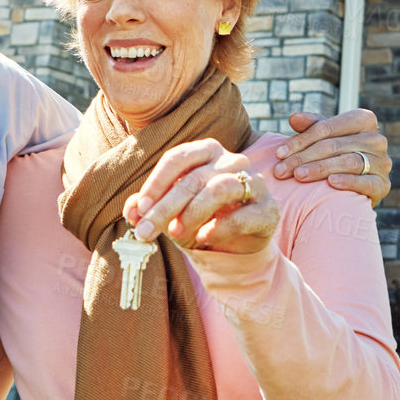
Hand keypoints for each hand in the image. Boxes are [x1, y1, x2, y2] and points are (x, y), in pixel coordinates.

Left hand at [123, 138, 278, 254]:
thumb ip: (149, 208)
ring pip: (219, 189)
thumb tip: (130, 211)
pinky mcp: (268, 209)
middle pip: (194, 179)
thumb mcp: (170, 214)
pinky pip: (242, 216)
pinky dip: (218, 229)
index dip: (156, 182)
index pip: (178, 157)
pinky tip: (204, 238)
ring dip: (192, 214)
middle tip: (146, 231)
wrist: (236, 248)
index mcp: (207, 152)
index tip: (141, 208)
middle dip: (165, 207)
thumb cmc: (200, 221)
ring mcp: (254, 183)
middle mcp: (233, 160)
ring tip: (176, 233)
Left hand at [271, 109, 390, 205]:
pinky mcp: (384, 185)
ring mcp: (383, 162)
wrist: (353, 189)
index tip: (278, 153)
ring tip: (298, 176)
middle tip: (281, 170)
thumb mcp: (323, 138)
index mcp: (363, 120)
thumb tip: (294, 118)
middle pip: (335, 145)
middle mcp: (377, 139)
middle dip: (304, 158)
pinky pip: (367, 181)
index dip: (301, 140)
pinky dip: (349, 181)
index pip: (327, 127)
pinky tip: (330, 183)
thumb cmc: (334, 155)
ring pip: (349, 162)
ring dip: (320, 169)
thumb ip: (311, 126)